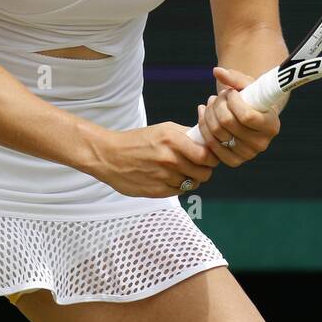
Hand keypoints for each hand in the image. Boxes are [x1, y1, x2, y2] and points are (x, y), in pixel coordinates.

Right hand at [85, 122, 220, 197]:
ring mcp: (164, 177)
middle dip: (204, 170)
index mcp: (173, 140)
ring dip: (190, 179)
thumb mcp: (163, 129)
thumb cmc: (138, 140)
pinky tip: (169, 178)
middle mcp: (170, 159)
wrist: (110, 157)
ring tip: (180, 171)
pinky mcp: (158, 192)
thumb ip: (186, 134)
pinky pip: (179, 192)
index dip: (211, 158)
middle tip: (197, 166)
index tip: (208, 156)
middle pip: (204, 173)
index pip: (207, 156)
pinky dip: (179, 186)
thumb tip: (207, 139)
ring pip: (193, 184)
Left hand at [194, 66, 281, 166]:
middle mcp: (262, 143)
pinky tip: (203, 114)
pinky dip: (203, 127)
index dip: (233, 102)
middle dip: (218, 105)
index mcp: (272, 125)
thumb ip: (234, 77)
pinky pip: (211, 145)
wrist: (251, 116)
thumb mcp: (248, 86)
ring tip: (211, 103)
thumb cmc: (252, 98)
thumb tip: (217, 71)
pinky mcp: (233, 161)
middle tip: (218, 97)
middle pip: (227, 123)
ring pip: (216, 133)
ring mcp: (247, 155)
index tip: (230, 92)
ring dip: (208, 113)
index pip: (246, 116)